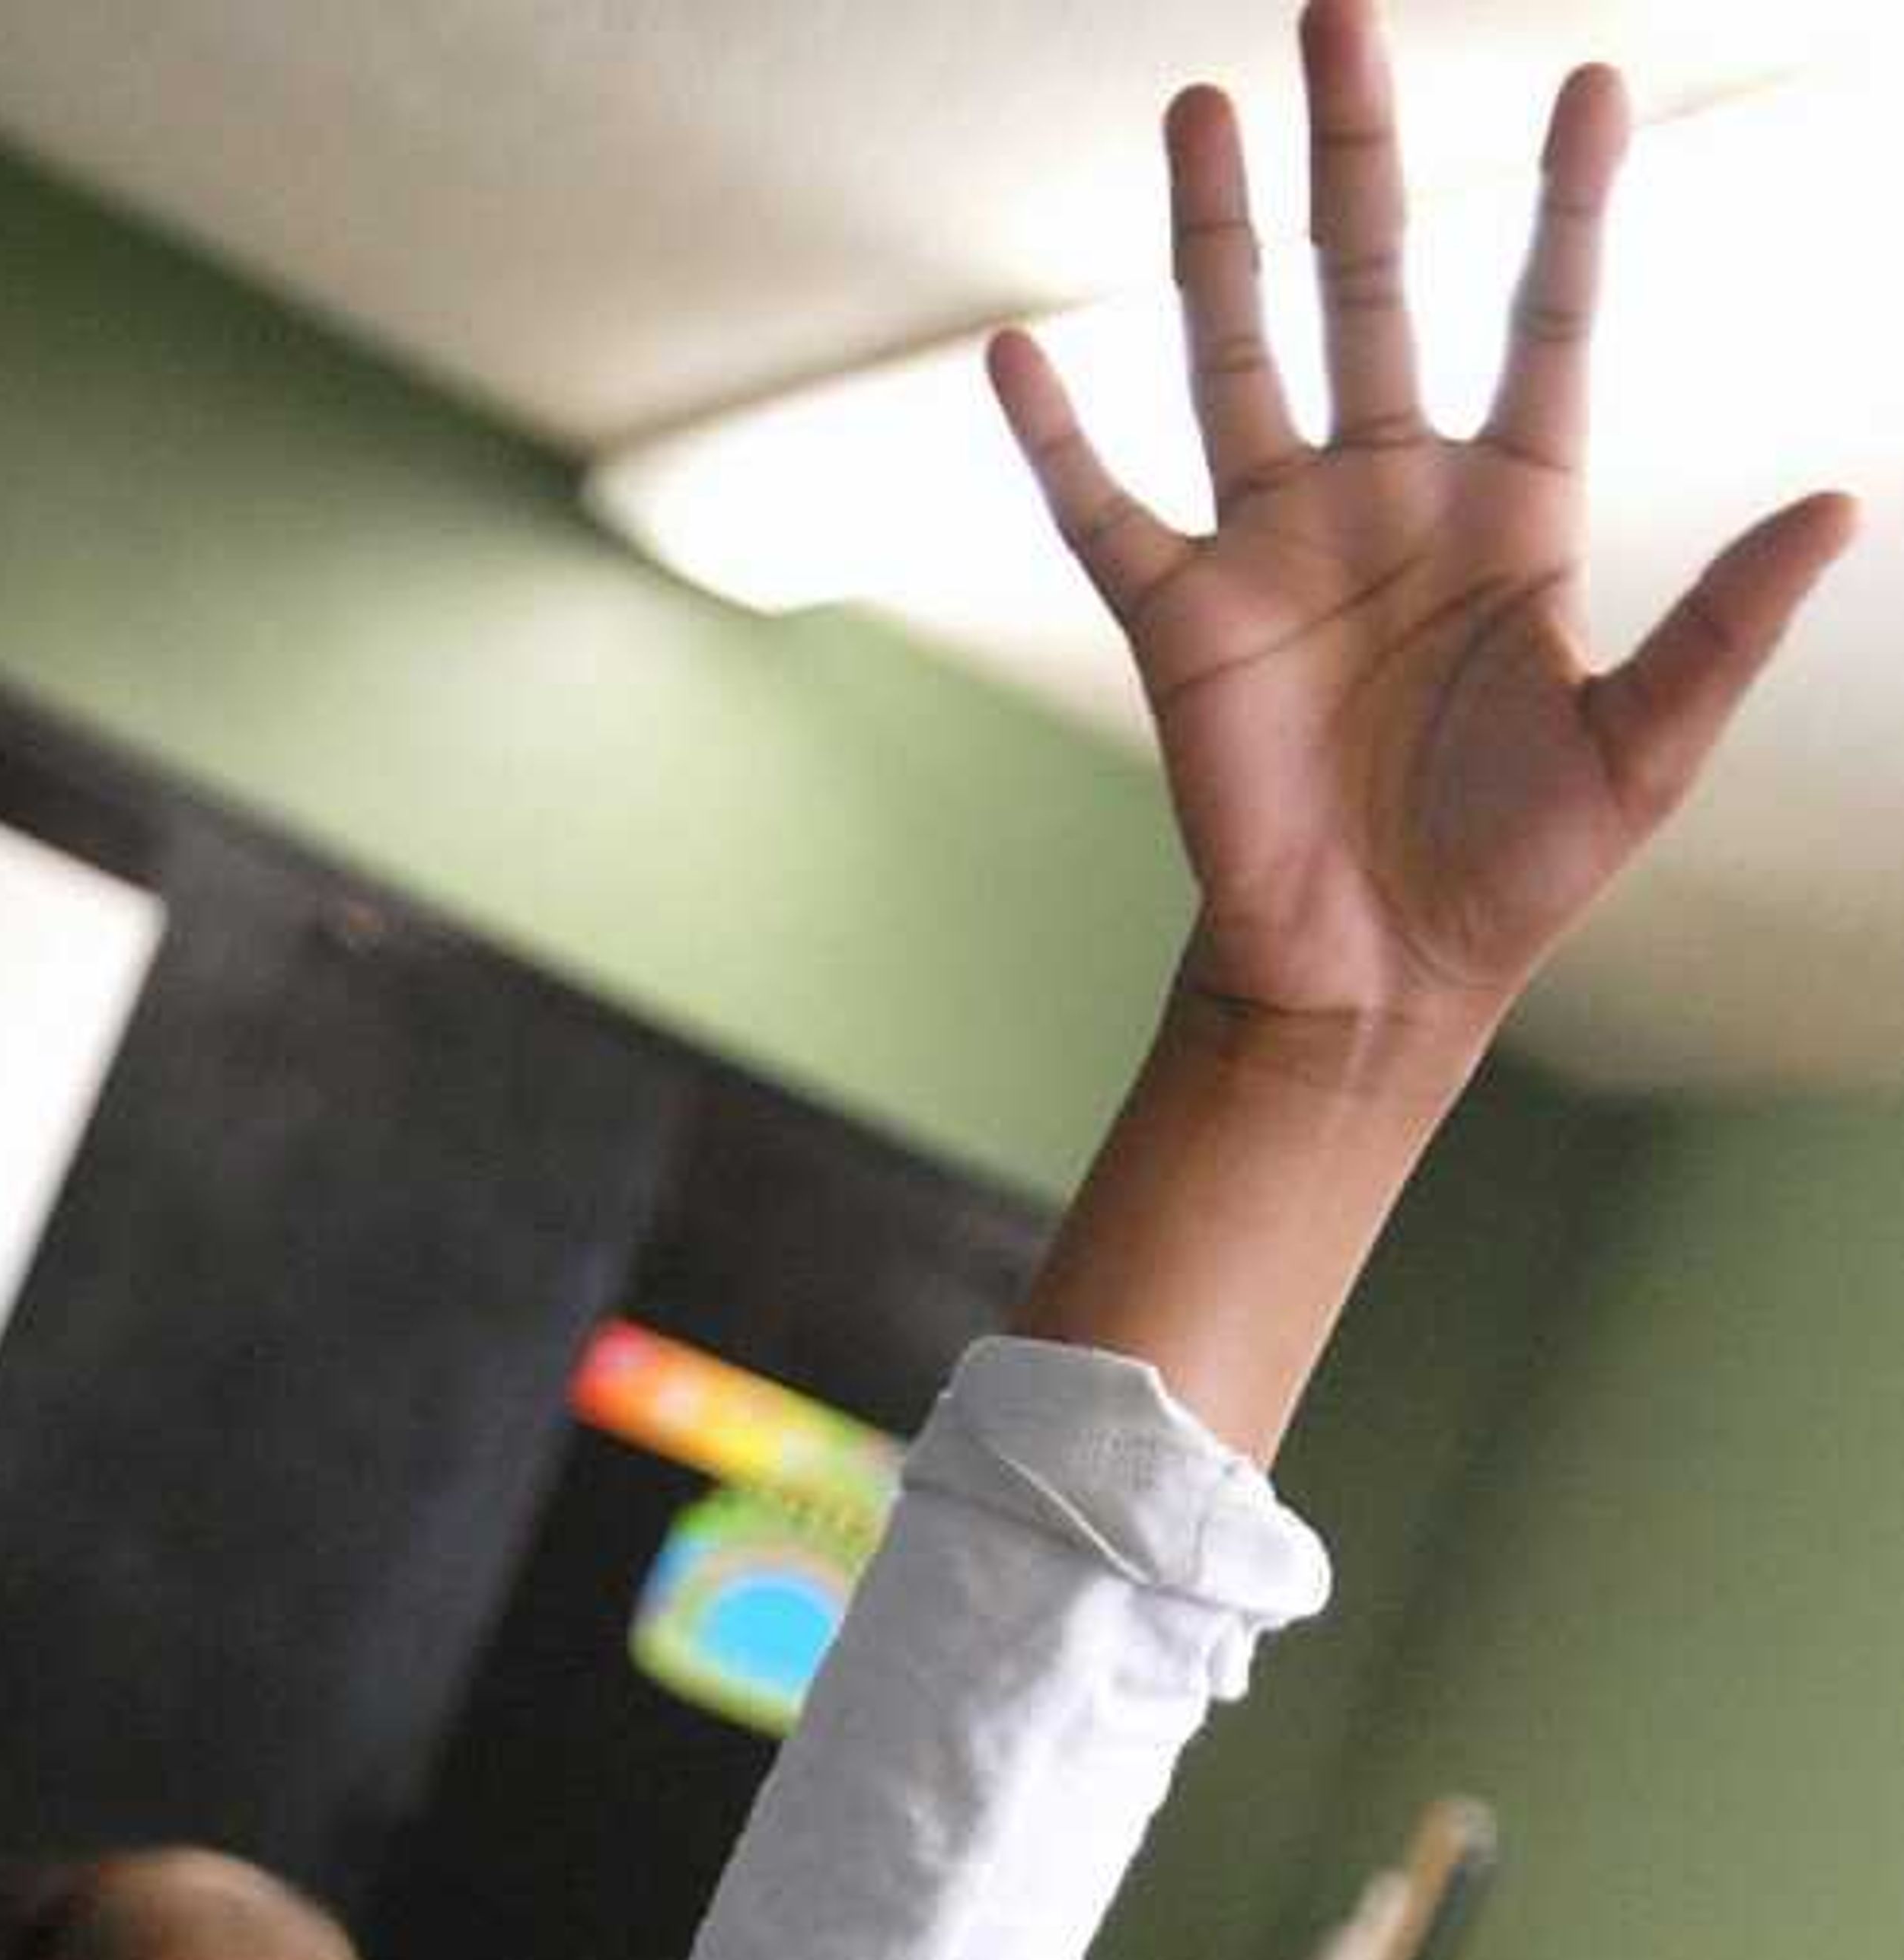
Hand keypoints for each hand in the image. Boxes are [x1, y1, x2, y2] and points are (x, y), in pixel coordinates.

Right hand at [989, 0, 1856, 1058]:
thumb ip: (1726, 624)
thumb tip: (1847, 506)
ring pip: (1238, 354)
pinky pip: (1105, 514)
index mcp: (1510, 516)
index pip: (1544, 322)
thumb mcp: (1644, 751)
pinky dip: (1058, 441)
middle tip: (1343, 15)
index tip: (1592, 85)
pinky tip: (1015, 356)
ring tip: (1203, 107)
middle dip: (1356, 155)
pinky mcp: (1185, 626)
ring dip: (1215, 235)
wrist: (1376, 986)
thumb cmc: (1513, 878)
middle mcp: (1387, 504)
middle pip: (1369, 286)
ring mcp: (1277, 554)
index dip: (1570, 210)